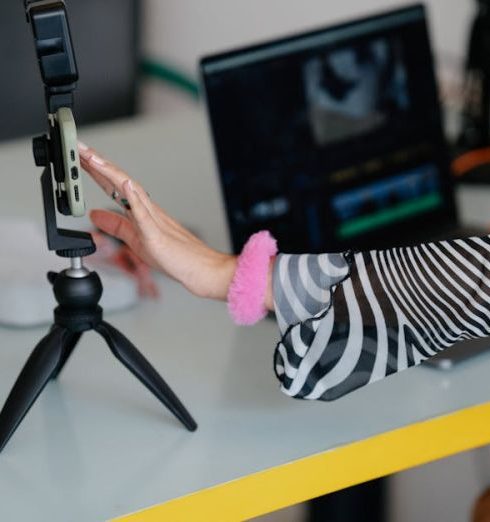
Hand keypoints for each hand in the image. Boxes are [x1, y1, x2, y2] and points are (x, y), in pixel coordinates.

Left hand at [78, 142, 237, 300]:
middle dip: (98, 164)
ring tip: (94, 159)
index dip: (95, 171)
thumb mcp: (135, 240)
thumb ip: (116, 226)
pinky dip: (134, 198)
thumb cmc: (176, 256)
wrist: (201, 269)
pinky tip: (125, 184)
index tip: (79, 156)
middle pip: (120, 181)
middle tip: (79, 146)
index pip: (114, 186)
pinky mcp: (158, 235)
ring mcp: (154, 220)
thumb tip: (95, 214)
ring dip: (112, 174)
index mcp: (140, 212)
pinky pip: (145, 215)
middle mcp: (147, 210)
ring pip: (131, 191)